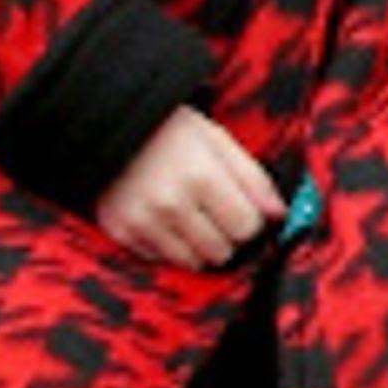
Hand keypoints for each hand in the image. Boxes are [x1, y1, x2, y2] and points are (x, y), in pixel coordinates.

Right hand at [93, 107, 283, 268]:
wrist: (107, 125)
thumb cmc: (170, 131)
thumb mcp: (218, 140)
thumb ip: (253, 178)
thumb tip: (280, 214)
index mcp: (201, 176)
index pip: (246, 228)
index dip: (250, 221)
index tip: (242, 210)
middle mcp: (170, 204)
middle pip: (221, 251)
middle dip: (226, 237)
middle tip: (216, 214)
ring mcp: (142, 221)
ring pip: (192, 262)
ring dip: (199, 247)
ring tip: (193, 218)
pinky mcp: (120, 231)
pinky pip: (160, 259)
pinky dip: (169, 246)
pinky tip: (165, 220)